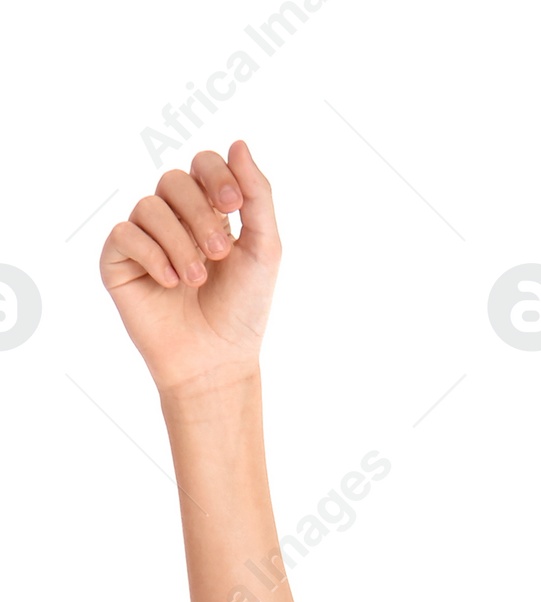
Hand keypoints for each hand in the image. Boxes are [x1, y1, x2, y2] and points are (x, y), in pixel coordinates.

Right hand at [99, 141, 279, 401]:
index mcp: (208, 211)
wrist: (217, 361)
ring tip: (197, 280)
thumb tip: (239, 143)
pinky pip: (125, 235)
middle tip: (221, 254)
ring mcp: (143, 238)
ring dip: (180, 243)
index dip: (216, 174)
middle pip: (175, 180)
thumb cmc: (243, 310)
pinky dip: (152, 256)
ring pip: (150, 206)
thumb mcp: (264, 250)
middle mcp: (173, 219)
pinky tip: (170, 283)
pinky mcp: (118, 261)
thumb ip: (258, 197)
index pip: (203, 164)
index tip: (234, 205)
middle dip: (201, 214)